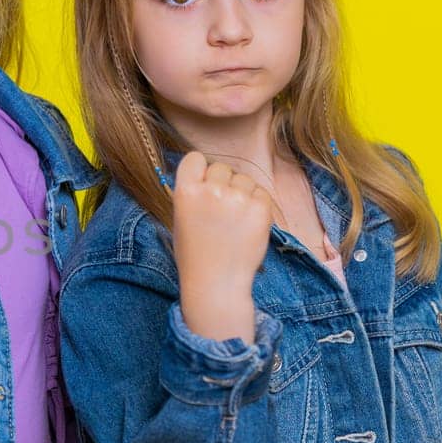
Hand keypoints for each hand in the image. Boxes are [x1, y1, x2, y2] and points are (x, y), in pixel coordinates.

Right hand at [172, 151, 272, 342]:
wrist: (217, 283)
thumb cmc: (195, 255)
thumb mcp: (180, 219)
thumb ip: (193, 192)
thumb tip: (207, 175)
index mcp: (185, 192)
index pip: (195, 159)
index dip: (200, 171)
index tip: (203, 186)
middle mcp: (211, 190)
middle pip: (221, 167)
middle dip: (223, 183)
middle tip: (221, 210)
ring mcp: (237, 199)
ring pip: (244, 179)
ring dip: (242, 193)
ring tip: (235, 221)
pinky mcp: (260, 208)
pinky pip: (261, 192)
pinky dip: (258, 205)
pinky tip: (247, 224)